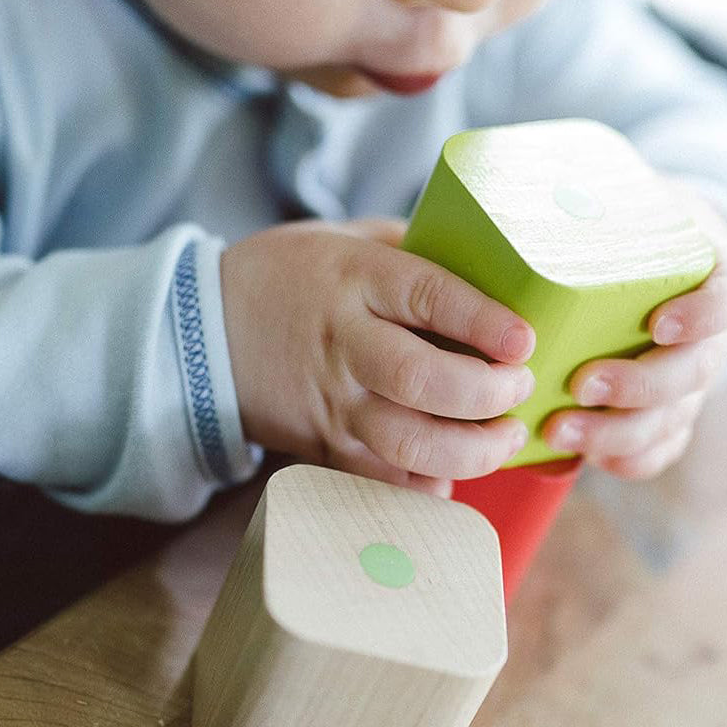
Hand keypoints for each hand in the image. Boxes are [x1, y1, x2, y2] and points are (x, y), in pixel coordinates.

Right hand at [221, 217, 534, 496]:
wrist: (202, 332)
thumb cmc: (288, 277)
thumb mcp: (345, 239)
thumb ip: (411, 251)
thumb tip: (489, 267)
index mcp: (353, 281)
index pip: (427, 298)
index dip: (483, 321)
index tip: (524, 340)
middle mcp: (343, 344)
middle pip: (420, 380)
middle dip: (486, 394)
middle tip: (518, 390)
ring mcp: (332, 402)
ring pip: (405, 442)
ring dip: (469, 452)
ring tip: (503, 438)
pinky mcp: (323, 445)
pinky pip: (379, 479)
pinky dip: (423, 486)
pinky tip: (452, 475)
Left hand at [543, 183, 726, 478]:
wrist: (654, 260)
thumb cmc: (625, 233)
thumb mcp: (622, 202)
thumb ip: (580, 195)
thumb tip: (494, 171)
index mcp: (707, 276)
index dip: (704, 315)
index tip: (659, 322)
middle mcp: (705, 335)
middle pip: (693, 372)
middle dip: (638, 386)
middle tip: (582, 384)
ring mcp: (687, 380)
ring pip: (672, 419)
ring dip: (618, 433)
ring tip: (559, 431)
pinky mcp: (665, 413)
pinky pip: (659, 449)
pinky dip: (628, 460)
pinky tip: (587, 460)